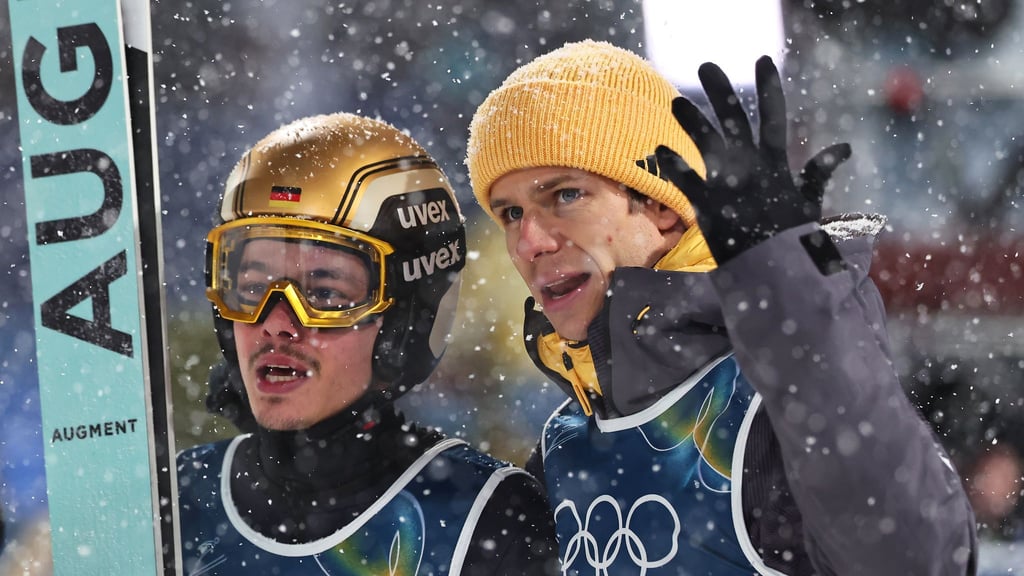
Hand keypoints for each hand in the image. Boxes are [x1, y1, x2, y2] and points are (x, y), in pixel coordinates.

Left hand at [655, 56, 850, 263]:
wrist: (782, 276)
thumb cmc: (794, 242)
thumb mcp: (810, 204)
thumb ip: (818, 174)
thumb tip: (842, 148)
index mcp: (777, 165)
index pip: (775, 116)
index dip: (769, 86)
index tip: (763, 58)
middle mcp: (753, 169)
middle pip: (736, 120)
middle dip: (721, 92)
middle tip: (706, 66)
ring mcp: (731, 187)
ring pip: (708, 144)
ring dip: (692, 121)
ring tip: (675, 101)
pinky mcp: (710, 209)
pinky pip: (688, 182)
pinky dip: (675, 167)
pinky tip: (660, 150)